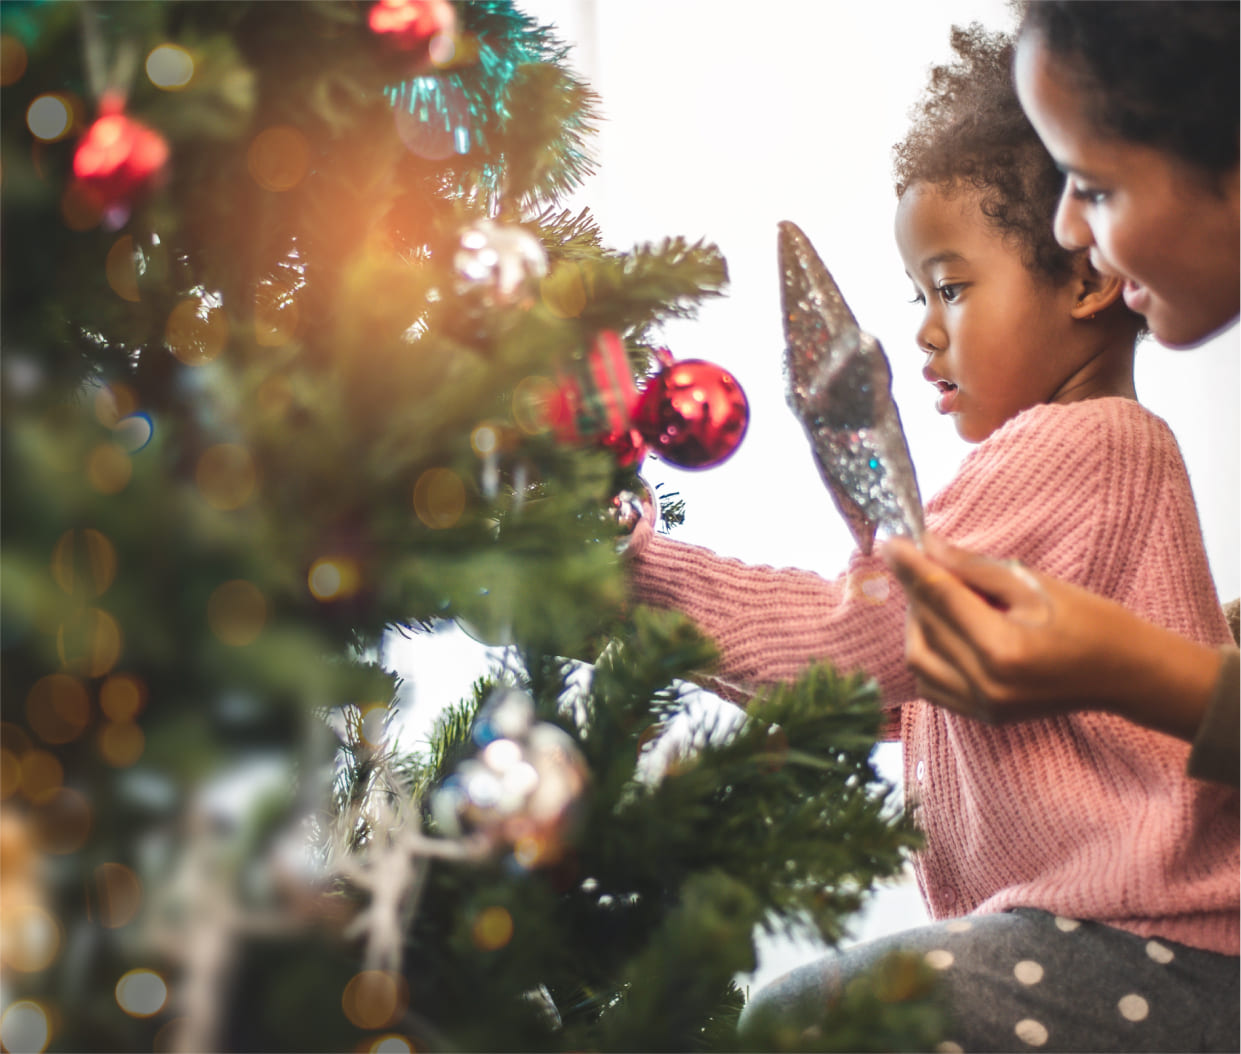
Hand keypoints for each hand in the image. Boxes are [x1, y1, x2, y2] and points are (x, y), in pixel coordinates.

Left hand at [878, 532, 1217, 736]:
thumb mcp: (1034, 583)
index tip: (892, 542)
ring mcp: (983, 707)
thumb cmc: (1090, 621)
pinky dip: (926, 654)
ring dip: (916, 624)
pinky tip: (942, 630)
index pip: (939, 598)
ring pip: (918, 661)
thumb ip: (973, 568)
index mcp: (1003, 649)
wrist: (1125, 673)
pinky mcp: (983, 717)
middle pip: (925, 628)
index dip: (911, 566)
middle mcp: (986, 685)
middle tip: (918, 562)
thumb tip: (926, 545)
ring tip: (934, 596)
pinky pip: (931, 684)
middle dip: (915, 591)